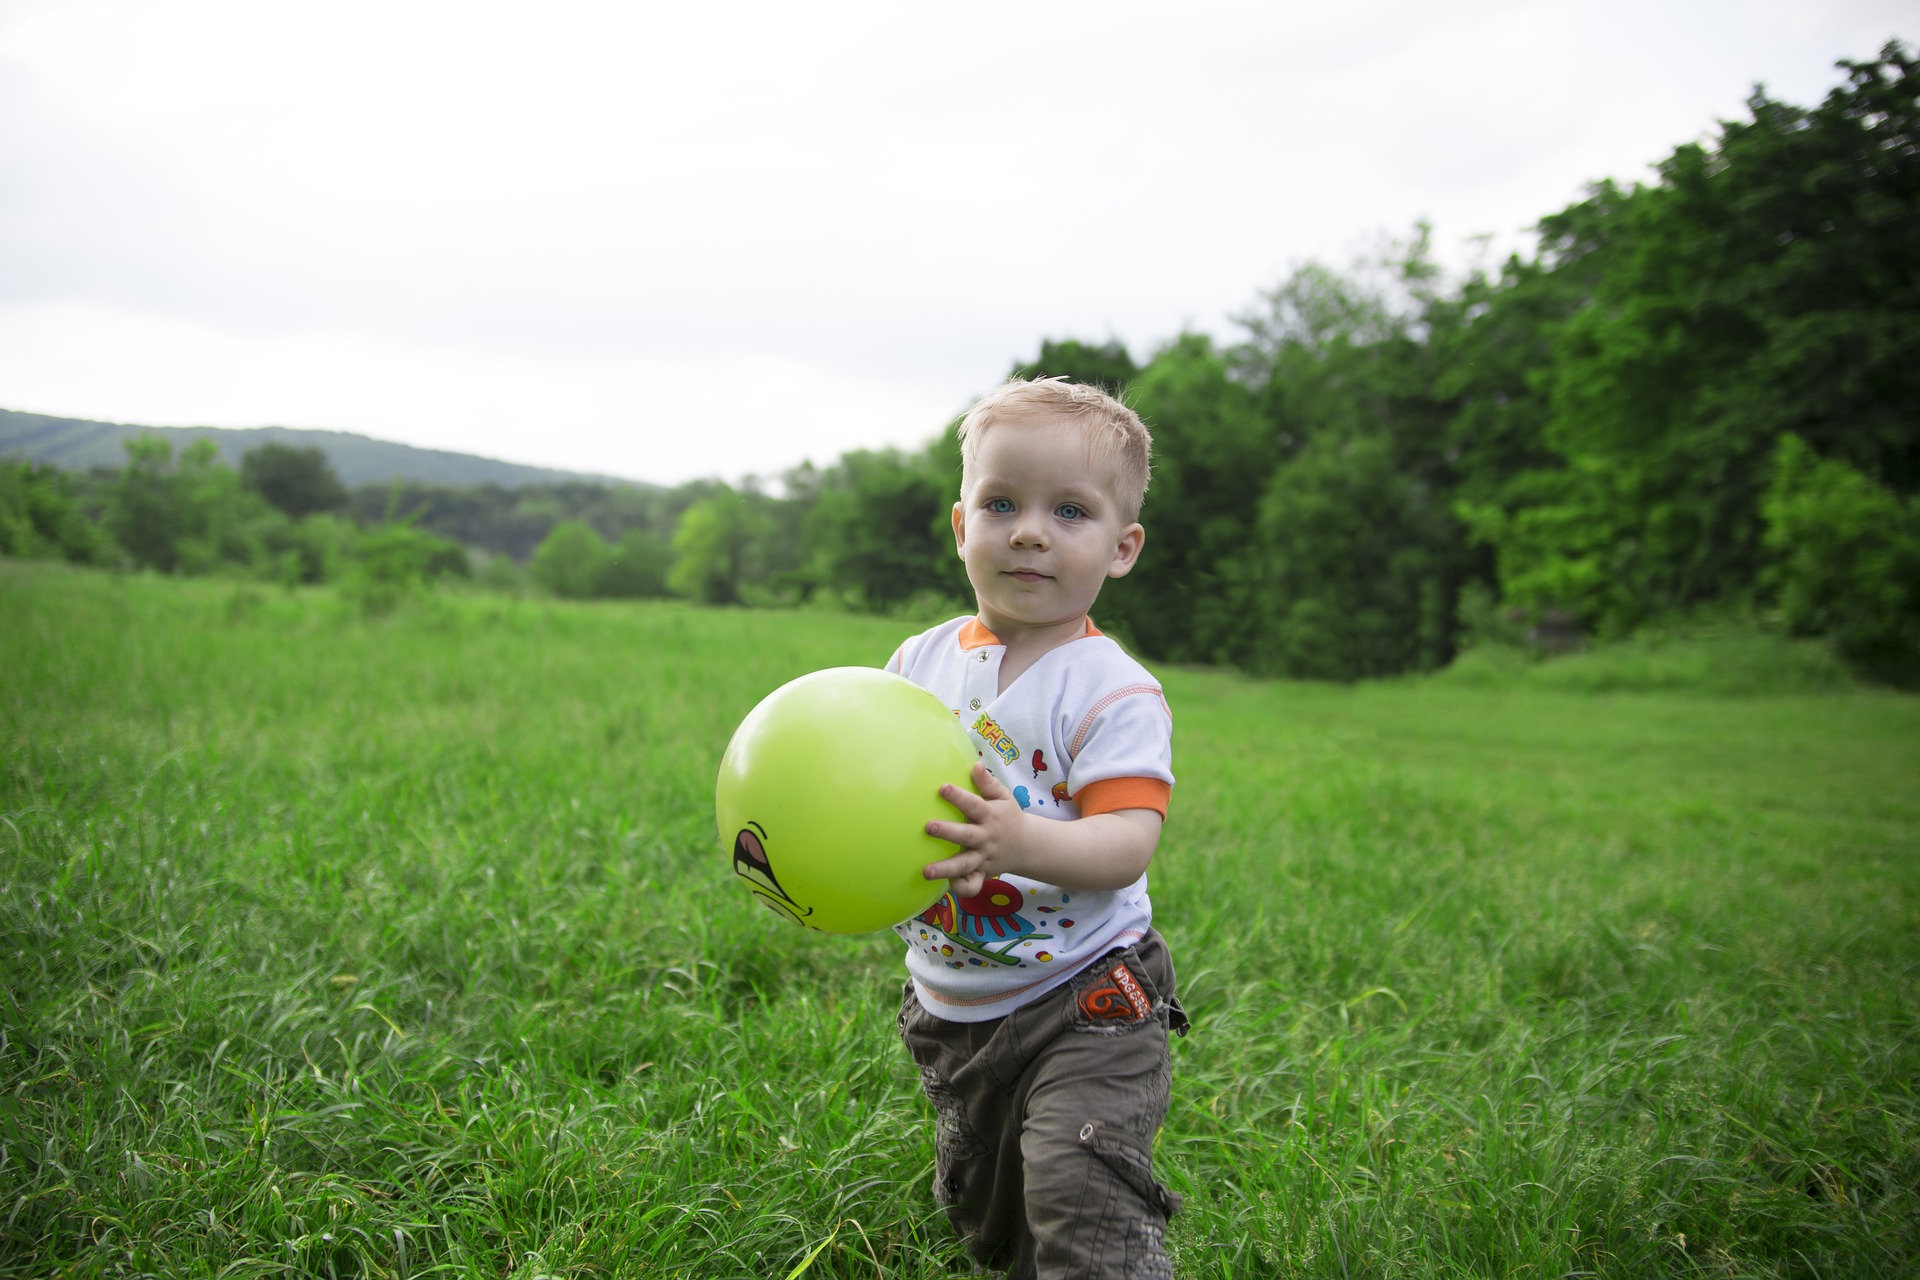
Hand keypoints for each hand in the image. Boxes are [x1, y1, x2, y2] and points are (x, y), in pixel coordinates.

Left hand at [923, 761, 1025, 897]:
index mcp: (990, 816)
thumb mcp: (1004, 796)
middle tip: (928, 827)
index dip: (958, 797)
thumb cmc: (1008, 816)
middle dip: (947, 832)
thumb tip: (975, 764)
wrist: (1029, 846)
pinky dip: (962, 888)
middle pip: (966, 836)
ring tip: (926, 871)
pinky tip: (946, 886)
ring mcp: (984, 858)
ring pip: (964, 865)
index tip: (942, 788)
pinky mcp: (983, 874)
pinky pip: (973, 885)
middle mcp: (986, 838)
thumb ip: (988, 783)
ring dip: (946, 869)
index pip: (974, 805)